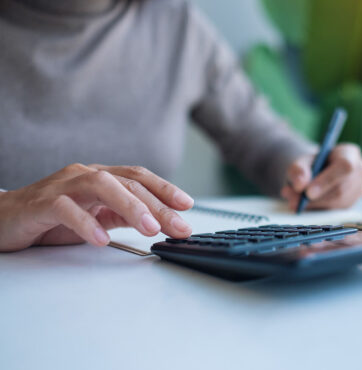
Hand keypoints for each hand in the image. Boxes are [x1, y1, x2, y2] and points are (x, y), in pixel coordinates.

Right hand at [0, 164, 193, 251]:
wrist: (4, 218)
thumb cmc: (51, 216)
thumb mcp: (96, 216)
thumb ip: (122, 215)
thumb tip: (157, 221)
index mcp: (101, 178)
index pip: (139, 177)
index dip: (165, 189)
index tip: (187, 205)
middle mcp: (85, 176)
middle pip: (128, 183)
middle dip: (158, 205)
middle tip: (178, 225)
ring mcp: (64, 186)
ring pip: (102, 186)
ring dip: (130, 206)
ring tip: (149, 227)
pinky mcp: (42, 202)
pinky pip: (66, 209)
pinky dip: (86, 223)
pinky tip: (101, 239)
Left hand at [280, 143, 361, 209]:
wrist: (317, 173)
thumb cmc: (311, 165)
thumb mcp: (301, 162)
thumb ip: (298, 170)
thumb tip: (300, 185)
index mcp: (350, 153)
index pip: (344, 167)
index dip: (327, 181)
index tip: (308, 192)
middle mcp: (361, 171)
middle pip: (341, 189)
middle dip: (316, 199)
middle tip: (293, 202)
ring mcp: (360, 189)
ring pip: (338, 203)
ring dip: (314, 206)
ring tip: (294, 202)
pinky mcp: (353, 203)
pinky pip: (337, 211)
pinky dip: (318, 210)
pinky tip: (305, 206)